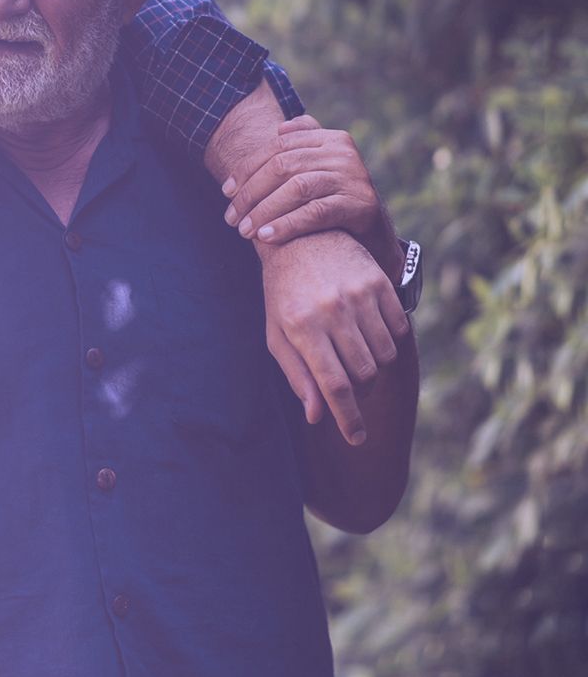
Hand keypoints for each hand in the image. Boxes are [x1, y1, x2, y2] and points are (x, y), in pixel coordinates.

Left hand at [221, 115, 397, 268]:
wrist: (374, 235)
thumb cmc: (334, 200)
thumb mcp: (318, 169)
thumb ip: (300, 146)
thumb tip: (279, 128)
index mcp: (330, 138)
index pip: (277, 147)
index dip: (247, 169)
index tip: (226, 192)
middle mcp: (344, 152)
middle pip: (283, 166)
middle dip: (251, 193)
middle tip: (232, 218)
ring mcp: (354, 177)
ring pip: (297, 188)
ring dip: (264, 210)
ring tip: (245, 231)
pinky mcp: (361, 204)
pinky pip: (316, 212)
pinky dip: (287, 224)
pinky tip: (266, 236)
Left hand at [259, 230, 408, 443]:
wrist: (299, 238)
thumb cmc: (283, 294)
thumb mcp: (278, 334)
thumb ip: (297, 375)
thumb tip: (317, 415)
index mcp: (301, 326)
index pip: (333, 385)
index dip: (347, 417)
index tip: (356, 438)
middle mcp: (332, 310)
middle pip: (363, 374)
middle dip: (359, 390)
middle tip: (349, 385)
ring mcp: (358, 295)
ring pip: (384, 356)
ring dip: (373, 366)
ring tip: (354, 355)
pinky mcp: (379, 283)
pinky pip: (398, 331)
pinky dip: (388, 341)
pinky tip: (368, 333)